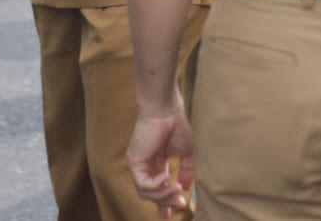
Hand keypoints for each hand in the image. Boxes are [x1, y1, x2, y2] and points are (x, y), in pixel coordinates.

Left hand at [127, 93, 194, 217]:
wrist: (167, 109)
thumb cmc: (177, 125)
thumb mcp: (187, 153)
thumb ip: (186, 171)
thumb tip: (185, 188)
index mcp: (155, 163)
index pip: (156, 189)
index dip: (164, 202)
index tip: (173, 212)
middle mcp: (144, 165)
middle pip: (150, 195)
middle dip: (166, 202)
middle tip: (180, 203)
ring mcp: (137, 164)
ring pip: (145, 193)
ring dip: (162, 195)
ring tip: (176, 189)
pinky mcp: (134, 161)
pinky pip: (143, 184)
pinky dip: (156, 185)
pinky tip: (167, 177)